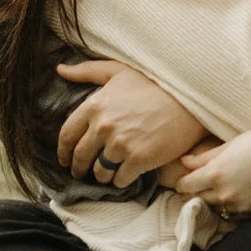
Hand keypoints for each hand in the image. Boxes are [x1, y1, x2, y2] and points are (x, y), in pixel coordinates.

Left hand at [55, 61, 203, 188]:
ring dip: (101, 175)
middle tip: (82, 173)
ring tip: (107, 174)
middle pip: (81, 157)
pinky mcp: (139, 159)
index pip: (67, 136)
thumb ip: (87, 71)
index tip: (66, 159)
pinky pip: (120, 179)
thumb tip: (60, 69)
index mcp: (94, 106)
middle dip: (79, 168)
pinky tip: (125, 176)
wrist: (190, 97)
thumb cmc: (154, 82)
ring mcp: (120, 145)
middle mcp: (103, 127)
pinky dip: (120, 180)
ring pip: (100, 172)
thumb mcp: (118, 71)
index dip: (64, 151)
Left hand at [172, 120, 250, 218]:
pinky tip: (239, 194)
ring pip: (215, 209)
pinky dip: (232, 208)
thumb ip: (204, 158)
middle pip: (197, 200)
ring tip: (224, 187)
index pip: (185, 186)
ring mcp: (241, 205)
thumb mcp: (232, 144)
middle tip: (203, 183)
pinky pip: (233, 216)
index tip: (187, 178)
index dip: (184, 182)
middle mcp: (226, 193)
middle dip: (197, 192)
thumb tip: (184, 164)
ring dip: (214, 201)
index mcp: (216, 173)